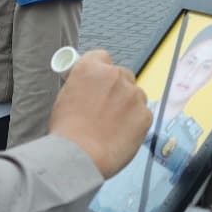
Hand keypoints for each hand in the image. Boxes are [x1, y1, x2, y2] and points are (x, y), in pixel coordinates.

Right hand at [48, 50, 150, 177]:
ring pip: (136, 94)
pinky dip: (136, 123)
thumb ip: (82, 85)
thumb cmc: (67, 132)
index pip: (102, 56)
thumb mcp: (66, 97)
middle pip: (123, 75)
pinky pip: (143, 114)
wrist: (78, 155)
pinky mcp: (144, 114)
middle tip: (108, 108)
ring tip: (114, 126)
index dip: (101, 70)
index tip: (100, 81)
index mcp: (90, 68)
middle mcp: (113, 75)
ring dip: (129, 105)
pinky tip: (121, 135)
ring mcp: (132, 94)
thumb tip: (89, 86)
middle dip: (118, 88)